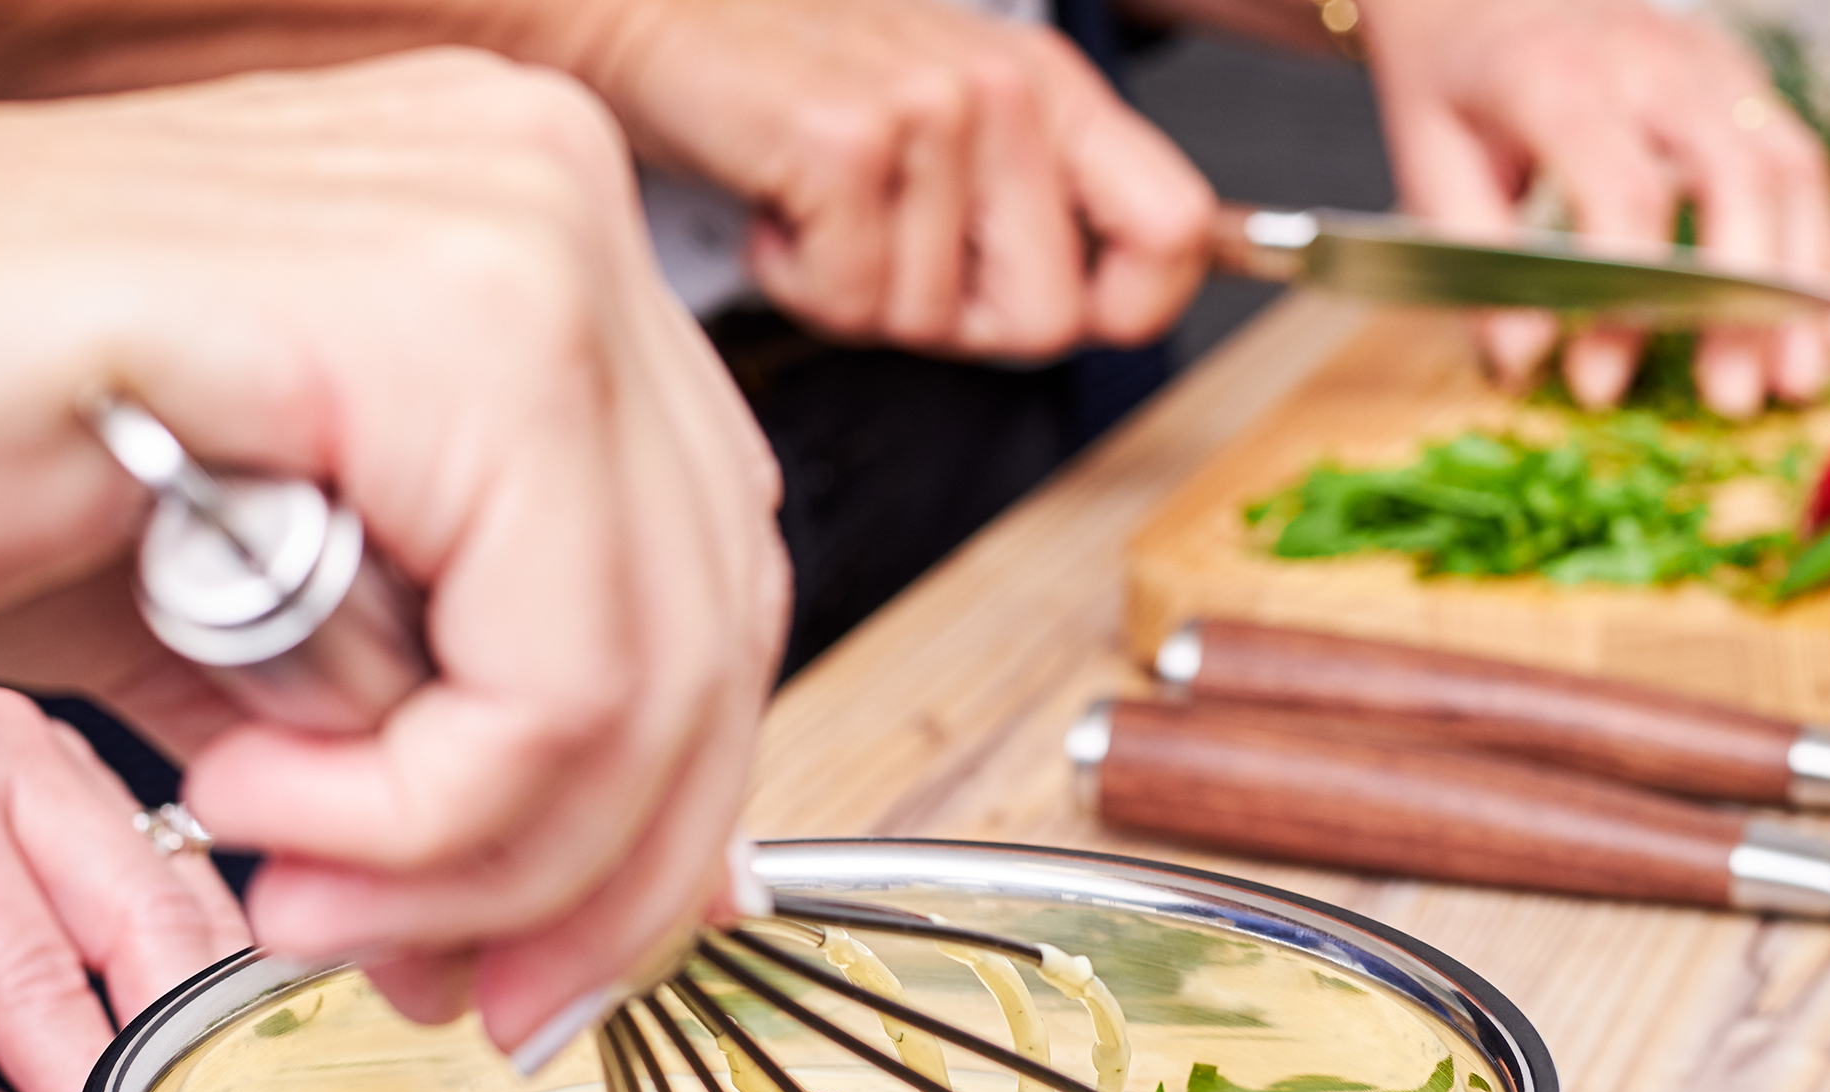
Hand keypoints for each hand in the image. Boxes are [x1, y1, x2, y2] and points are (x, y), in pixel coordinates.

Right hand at [0, 51, 789, 1056]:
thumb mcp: (290, 640)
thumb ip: (474, 749)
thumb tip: (608, 912)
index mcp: (547, 271)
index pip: (715, 600)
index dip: (659, 826)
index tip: (552, 966)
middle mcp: (558, 213)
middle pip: (711, 644)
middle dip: (590, 875)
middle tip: (462, 989)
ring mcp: (518, 237)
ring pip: (647, 679)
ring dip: (478, 861)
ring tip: (312, 892)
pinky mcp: (442, 315)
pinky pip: (548, 673)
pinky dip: (420, 808)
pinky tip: (256, 793)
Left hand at [0, 688, 249, 1091]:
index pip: (37, 980)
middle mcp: (0, 759)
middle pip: (147, 925)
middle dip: (185, 1055)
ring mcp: (63, 763)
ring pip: (193, 904)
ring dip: (215, 1016)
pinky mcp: (99, 785)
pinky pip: (194, 886)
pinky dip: (208, 972)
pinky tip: (214, 1043)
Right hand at [583, 0, 1214, 354]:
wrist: (655, 17)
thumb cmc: (796, 91)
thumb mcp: (946, 137)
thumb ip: (1032, 213)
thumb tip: (1113, 308)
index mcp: (1049, 93)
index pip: (1174, 231)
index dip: (1134, 307)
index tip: (1081, 313)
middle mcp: (1004, 93)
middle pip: (1048, 320)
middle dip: (960, 323)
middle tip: (894, 252)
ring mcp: (930, 113)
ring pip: (935, 323)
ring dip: (861, 295)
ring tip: (825, 213)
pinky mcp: (847, 145)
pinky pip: (852, 301)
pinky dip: (799, 283)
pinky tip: (782, 212)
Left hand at [1359, 0, 1829, 412]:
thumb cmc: (1455, 88)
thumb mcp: (1429, 166)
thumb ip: (1476, 261)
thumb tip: (1522, 359)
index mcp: (1561, 82)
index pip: (1622, 189)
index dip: (1622, 297)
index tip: (1600, 384)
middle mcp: (1652, 64)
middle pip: (1731, 176)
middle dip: (1738, 298)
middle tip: (1730, 396)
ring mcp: (1709, 69)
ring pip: (1786, 167)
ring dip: (1800, 282)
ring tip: (1797, 379)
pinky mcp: (1738, 86)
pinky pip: (1798, 164)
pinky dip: (1817, 249)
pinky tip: (1819, 327)